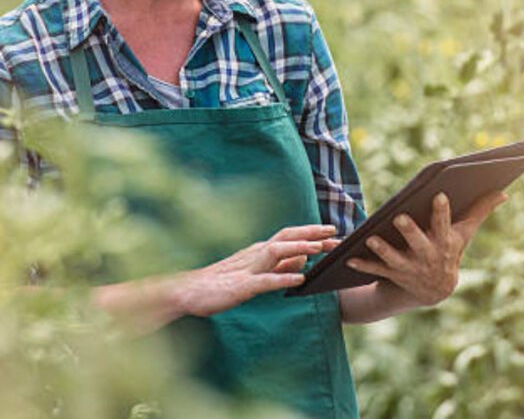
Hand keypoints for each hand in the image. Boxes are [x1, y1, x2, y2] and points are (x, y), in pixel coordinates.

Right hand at [173, 224, 339, 316]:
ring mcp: (248, 269)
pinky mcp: (241, 286)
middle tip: (336, 234)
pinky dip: (283, 278)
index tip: (333, 232)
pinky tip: (300, 280)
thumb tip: (303, 262)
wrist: (186, 291)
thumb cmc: (219, 284)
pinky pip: (265, 281)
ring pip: (277, 252)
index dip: (311, 233)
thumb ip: (278, 268)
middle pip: (287, 237)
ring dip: (300, 249)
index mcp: (258, 251)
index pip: (288, 237)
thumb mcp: (254, 274)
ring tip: (320, 248)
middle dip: (312, 234)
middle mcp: (255, 254)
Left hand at [346, 192, 506, 306]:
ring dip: (383, 250)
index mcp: (444, 243)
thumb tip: (503, 191)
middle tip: (399, 217)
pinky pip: (375, 270)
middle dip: (410, 231)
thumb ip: (480, 211)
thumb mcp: (464, 233)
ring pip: (394, 258)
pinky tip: (349, 257)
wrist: (435, 290)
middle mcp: (427, 256)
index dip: (442, 212)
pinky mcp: (392, 274)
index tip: (439, 195)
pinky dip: (362, 265)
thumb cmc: (449, 251)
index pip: (445, 225)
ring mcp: (409, 267)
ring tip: (372, 238)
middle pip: (418, 243)